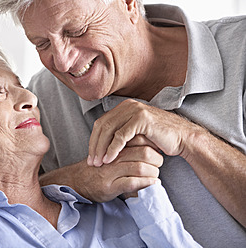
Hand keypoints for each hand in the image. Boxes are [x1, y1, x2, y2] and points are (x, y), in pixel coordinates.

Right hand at [66, 139, 161, 201]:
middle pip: (143, 152)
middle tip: (159, 163)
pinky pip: (132, 183)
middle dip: (156, 159)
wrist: (77, 181)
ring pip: (139, 167)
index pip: (139, 139)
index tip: (158, 150)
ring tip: (156, 175)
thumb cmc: (97, 168)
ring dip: (153, 172)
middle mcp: (113, 156)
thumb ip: (125, 148)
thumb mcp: (110, 153)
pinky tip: (153, 184)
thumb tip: (148, 147)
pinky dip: (146, 184)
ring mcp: (111, 171)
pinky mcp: (110, 185)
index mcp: (114, 145)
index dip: (152, 144)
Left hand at [87, 99, 201, 166]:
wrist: (182, 138)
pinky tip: (109, 159)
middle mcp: (128, 106)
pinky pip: (121, 135)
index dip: (93, 140)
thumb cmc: (159, 138)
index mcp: (124, 107)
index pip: (101, 123)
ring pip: (109, 130)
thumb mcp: (135, 134)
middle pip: (102, 126)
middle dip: (94, 145)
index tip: (91, 156)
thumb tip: (100, 145)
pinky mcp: (141, 119)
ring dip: (101, 148)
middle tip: (91, 162)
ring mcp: (135, 110)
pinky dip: (113, 149)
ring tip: (98, 163)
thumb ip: (119, 133)